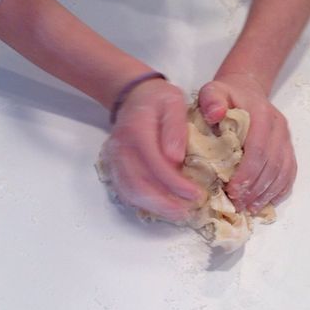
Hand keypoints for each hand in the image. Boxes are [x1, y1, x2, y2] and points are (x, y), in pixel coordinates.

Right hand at [100, 78, 204, 221]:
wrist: (133, 96)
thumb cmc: (158, 99)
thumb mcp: (174, 102)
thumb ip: (175, 128)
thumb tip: (176, 158)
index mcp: (136, 130)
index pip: (154, 163)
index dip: (175, 183)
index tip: (196, 194)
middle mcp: (121, 147)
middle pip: (138, 183)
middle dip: (164, 203)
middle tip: (187, 212)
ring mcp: (114, 159)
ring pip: (130, 191)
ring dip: (153, 207)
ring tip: (177, 213)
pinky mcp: (114, 167)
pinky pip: (124, 190)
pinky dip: (142, 203)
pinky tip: (160, 207)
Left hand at [198, 73, 296, 212]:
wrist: (246, 88)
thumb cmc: (226, 95)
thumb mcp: (213, 91)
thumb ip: (211, 100)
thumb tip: (215, 114)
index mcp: (261, 115)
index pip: (258, 150)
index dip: (247, 174)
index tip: (232, 191)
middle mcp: (278, 127)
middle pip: (271, 164)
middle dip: (255, 188)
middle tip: (238, 204)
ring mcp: (286, 138)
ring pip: (283, 171)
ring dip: (267, 193)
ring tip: (249, 208)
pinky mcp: (288, 147)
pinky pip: (289, 172)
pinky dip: (279, 190)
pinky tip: (265, 202)